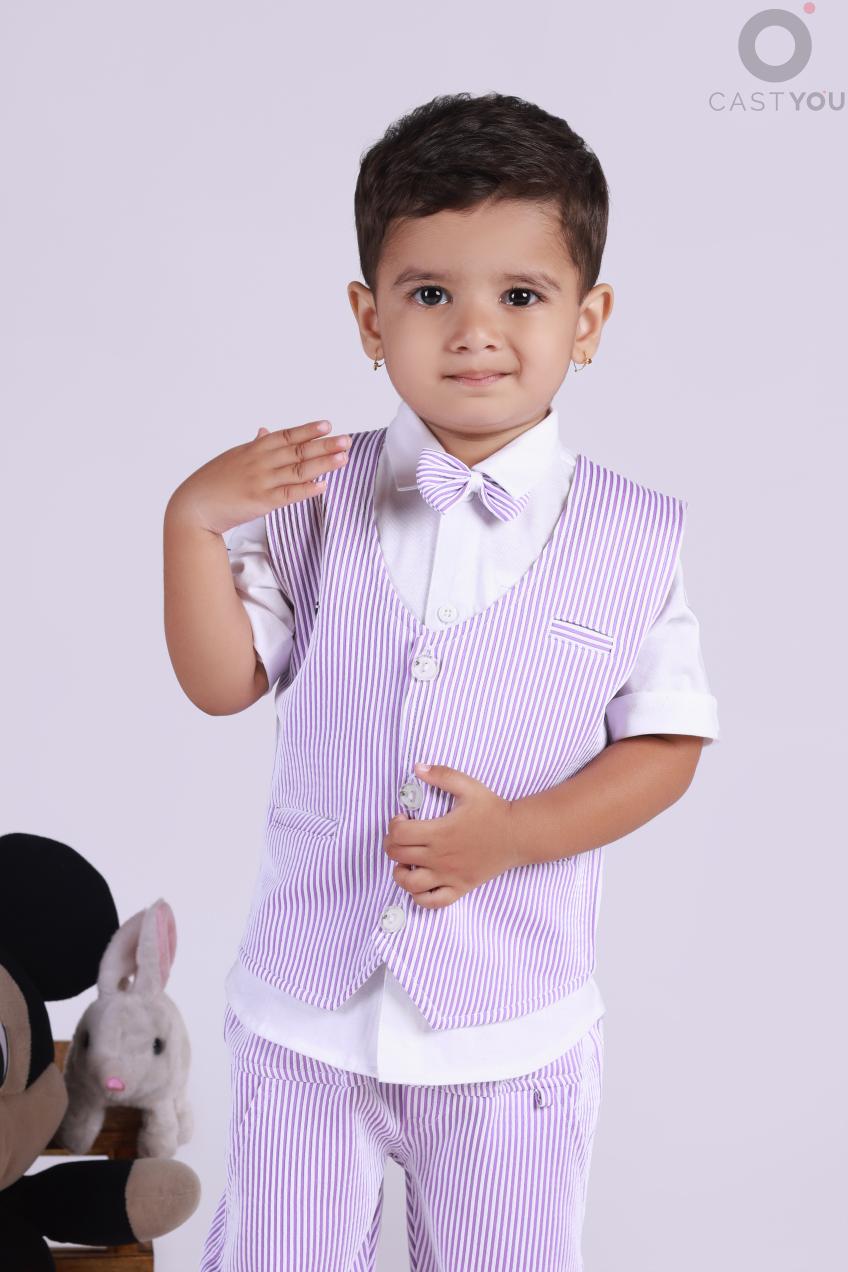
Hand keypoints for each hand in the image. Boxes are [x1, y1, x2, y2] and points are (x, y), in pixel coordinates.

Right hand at [167, 419, 350, 535]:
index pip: (286, 436)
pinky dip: (307, 489)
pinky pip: (288, 494)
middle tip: (347, 440)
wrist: (194, 506)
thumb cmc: (214, 482)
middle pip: (297, 451)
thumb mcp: (234, 457)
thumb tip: (264, 430)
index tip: (328, 425)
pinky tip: (323, 484)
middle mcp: (259, 462)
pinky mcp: (261, 502)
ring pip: (298, 470)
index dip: (307, 430)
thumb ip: (254, 444)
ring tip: (343, 458)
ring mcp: (261, 481)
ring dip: (323, 463)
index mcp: (253, 449)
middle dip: (324, 445)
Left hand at [382, 762, 519, 908]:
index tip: (403, 818)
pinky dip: (419, 896)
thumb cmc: (492, 810)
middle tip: (402, 836)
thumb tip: (417, 767)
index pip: (399, 834)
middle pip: (398, 856)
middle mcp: (440, 856)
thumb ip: (441, 775)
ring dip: (400, 873)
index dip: (394, 824)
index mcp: (439, 832)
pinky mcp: (460, 888)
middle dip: (392, 844)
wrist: (517, 834)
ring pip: (409, 883)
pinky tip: (421, 882)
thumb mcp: (468, 786)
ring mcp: (449, 875)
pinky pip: (432, 902)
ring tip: (406, 861)